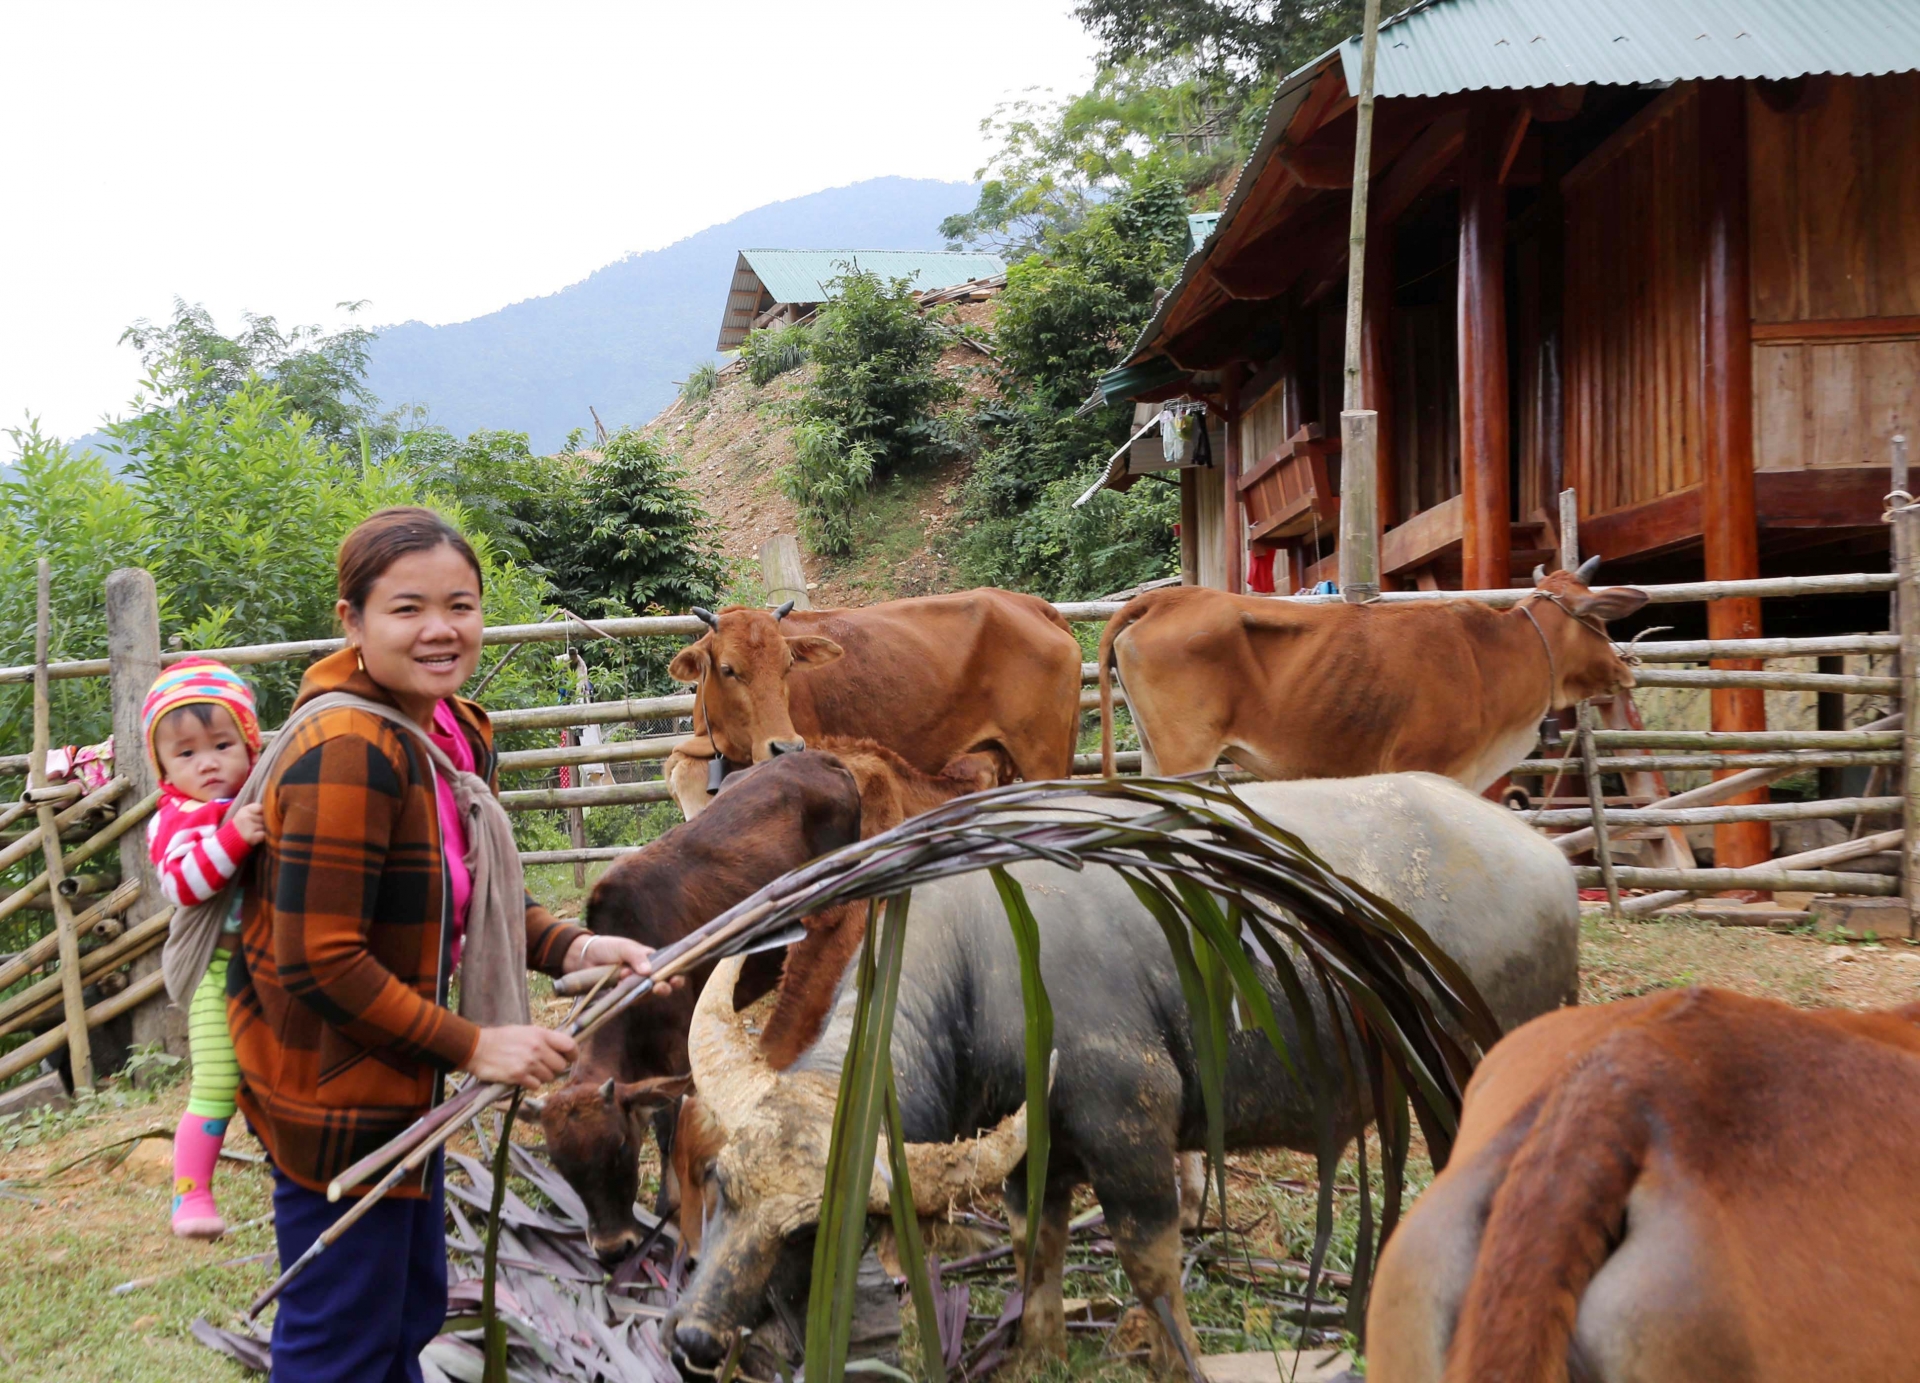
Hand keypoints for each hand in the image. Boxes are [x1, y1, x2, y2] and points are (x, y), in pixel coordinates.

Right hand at [231, 803, 265, 845]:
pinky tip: (256, 838)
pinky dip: (262, 837)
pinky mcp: (251, 837)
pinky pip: (264, 835)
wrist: (228, 842)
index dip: (262, 813)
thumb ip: (256, 811)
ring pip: (265, 826)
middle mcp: (246, 817)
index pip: (261, 807)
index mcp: (244, 810)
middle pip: (264, 818)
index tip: (258, 817)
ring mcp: (248, 827)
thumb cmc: (240, 827)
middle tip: (254, 828)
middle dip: (263, 822)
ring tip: (254, 833)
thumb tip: (273, 811)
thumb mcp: (244, 815)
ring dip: (263, 830)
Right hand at [465, 1025, 576, 1088]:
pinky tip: (522, 1077)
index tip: (570, 1059)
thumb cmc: (502, 1038)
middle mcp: (538, 1048)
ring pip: (549, 1078)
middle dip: (554, 1069)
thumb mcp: (526, 1031)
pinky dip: (531, 1084)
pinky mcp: (519, 1076)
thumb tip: (562, 1049)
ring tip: (529, 1071)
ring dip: (542, 1077)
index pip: (569, 1045)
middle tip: (543, 1067)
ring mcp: (529, 1063)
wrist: (477, 1048)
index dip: (573, 1055)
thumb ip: (544, 1039)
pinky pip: (536, 1086)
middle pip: (561, 1066)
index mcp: (541, 1034)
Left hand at [563, 934, 686, 994]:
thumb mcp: (624, 947)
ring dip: (646, 993)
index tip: (676, 978)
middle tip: (659, 987)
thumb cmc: (608, 948)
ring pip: (648, 995)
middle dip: (666, 988)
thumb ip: (637, 956)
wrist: (584, 958)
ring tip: (639, 986)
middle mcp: (647, 976)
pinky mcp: (623, 997)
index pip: (670, 968)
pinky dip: (629, 994)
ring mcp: (635, 988)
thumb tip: (649, 972)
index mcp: (652, 961)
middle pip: (664, 986)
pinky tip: (621, 986)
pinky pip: (631, 1000)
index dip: (677, 974)